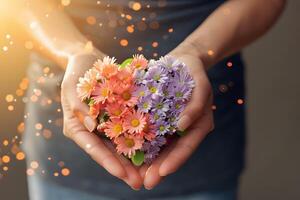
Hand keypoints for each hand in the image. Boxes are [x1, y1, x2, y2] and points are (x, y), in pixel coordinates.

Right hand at [61, 53, 142, 189]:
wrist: (88, 60)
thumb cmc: (77, 73)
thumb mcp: (73, 88)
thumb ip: (79, 107)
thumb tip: (90, 126)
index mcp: (77, 128)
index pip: (93, 149)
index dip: (108, 163)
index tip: (122, 175)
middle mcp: (92, 131)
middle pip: (108, 153)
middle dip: (124, 169)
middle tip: (140, 182)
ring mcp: (105, 125)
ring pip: (120, 146)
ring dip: (133, 160)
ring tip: (149, 173)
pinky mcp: (117, 117)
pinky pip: (128, 130)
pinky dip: (138, 140)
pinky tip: (152, 150)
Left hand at [141, 48, 213, 189]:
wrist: (183, 61)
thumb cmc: (194, 72)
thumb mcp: (200, 86)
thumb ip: (196, 106)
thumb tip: (183, 125)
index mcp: (199, 125)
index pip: (187, 146)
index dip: (175, 160)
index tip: (162, 172)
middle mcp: (185, 129)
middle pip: (172, 152)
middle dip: (158, 168)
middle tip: (144, 183)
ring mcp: (171, 125)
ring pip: (159, 147)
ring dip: (148, 161)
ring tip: (134, 175)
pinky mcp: (159, 118)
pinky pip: (150, 133)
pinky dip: (141, 143)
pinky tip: (128, 152)